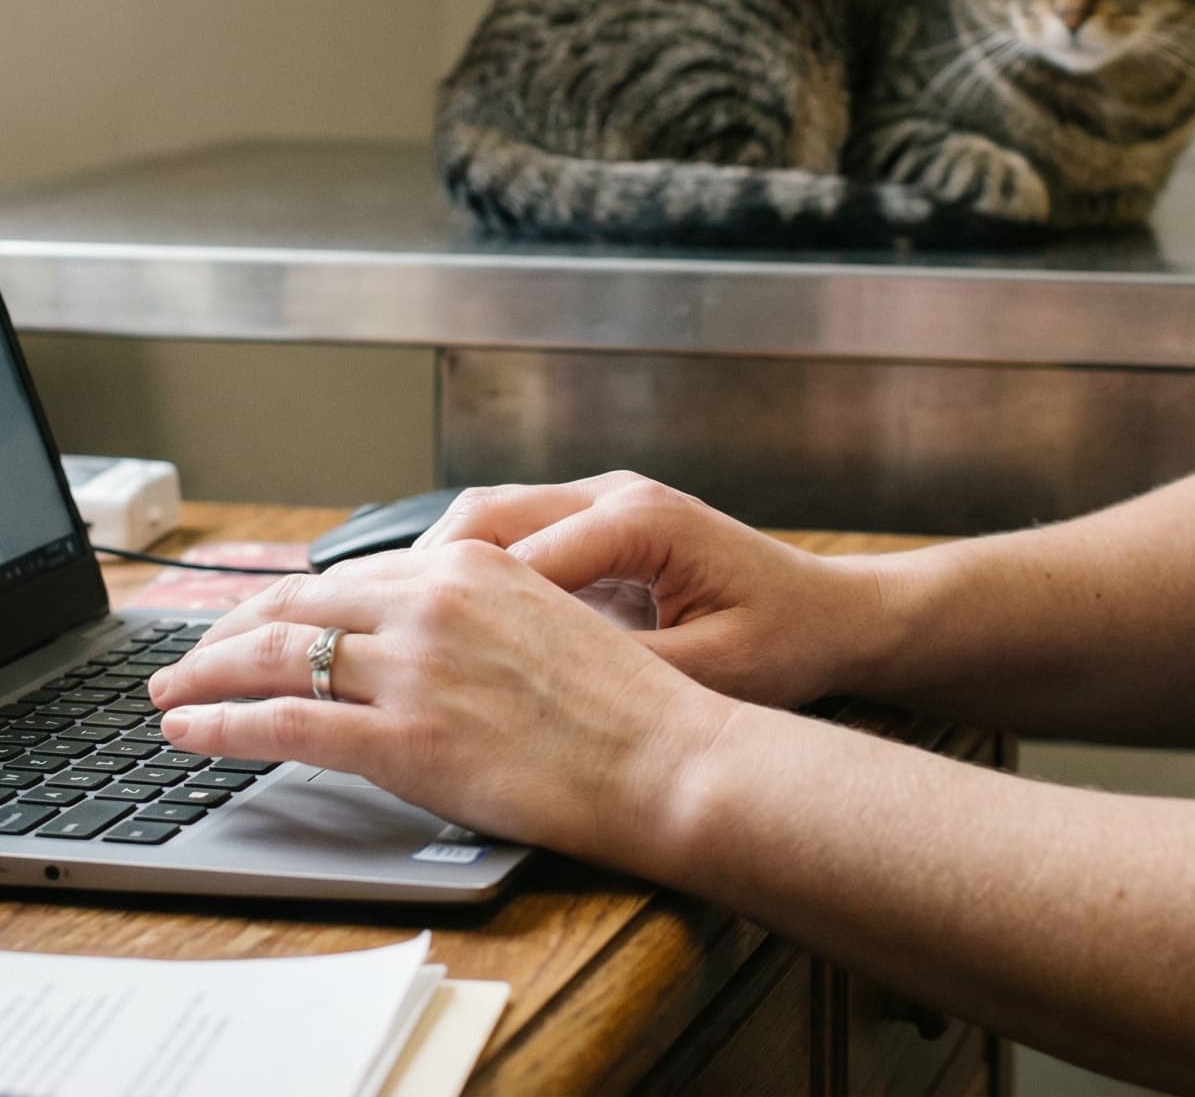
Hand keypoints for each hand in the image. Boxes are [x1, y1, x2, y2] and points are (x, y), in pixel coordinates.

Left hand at [147, 541, 736, 866]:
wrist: (673, 760)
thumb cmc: (631, 709)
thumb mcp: (550, 622)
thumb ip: (476, 616)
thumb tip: (415, 636)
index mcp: (470, 566)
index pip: (347, 576)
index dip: (284, 601)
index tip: (252, 620)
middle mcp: (432, 603)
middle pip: (294, 606)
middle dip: (226, 633)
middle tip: (188, 656)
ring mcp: (414, 670)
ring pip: (274, 658)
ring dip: (204, 675)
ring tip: (167, 693)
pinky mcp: (406, 739)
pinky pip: (285, 724)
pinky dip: (222, 726)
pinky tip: (188, 734)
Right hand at [416, 472, 898, 707]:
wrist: (838, 615)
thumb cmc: (788, 641)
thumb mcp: (716, 673)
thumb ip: (630, 676)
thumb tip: (544, 700)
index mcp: (641, 520)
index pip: (519, 552)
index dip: (451, 603)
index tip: (397, 647)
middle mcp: (612, 495)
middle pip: (482, 515)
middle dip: (415, 574)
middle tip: (357, 629)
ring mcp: (601, 503)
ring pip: (484, 518)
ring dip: (431, 570)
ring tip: (381, 627)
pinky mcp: (596, 527)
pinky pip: (508, 538)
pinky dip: (463, 575)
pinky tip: (433, 623)